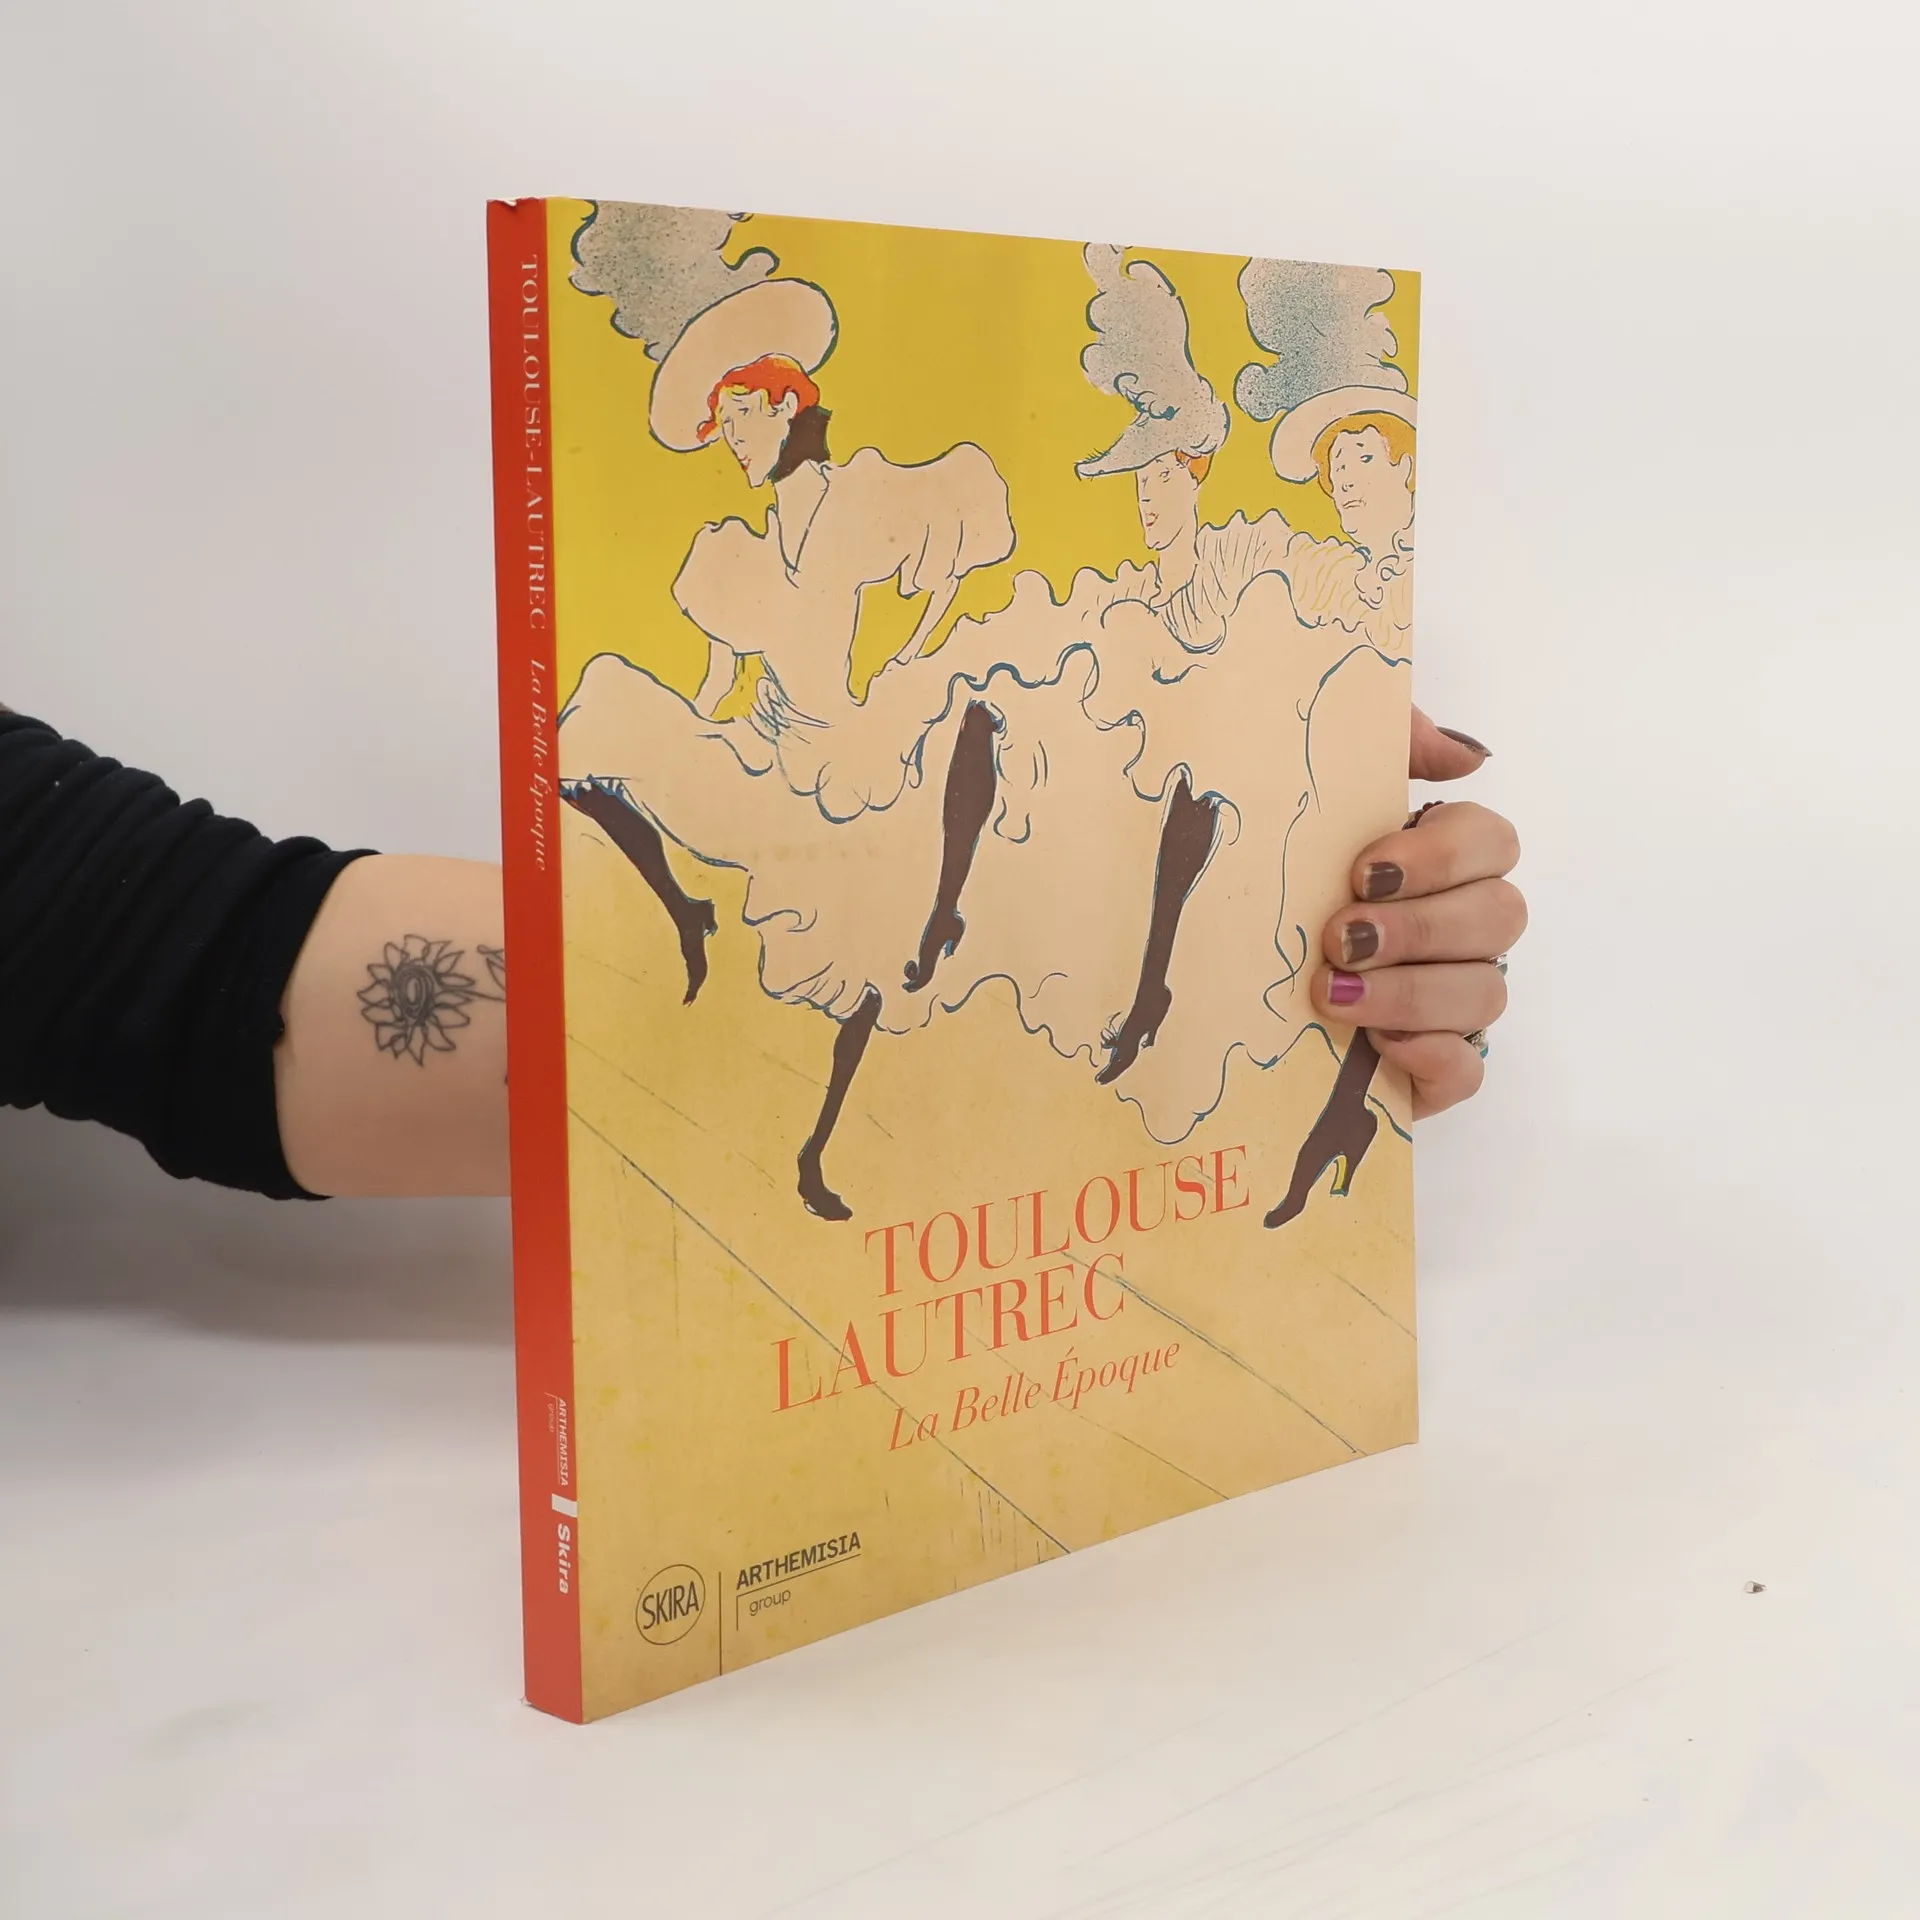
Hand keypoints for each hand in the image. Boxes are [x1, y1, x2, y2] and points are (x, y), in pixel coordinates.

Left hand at [1313, 709, 1524, 1118]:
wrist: (1208, 972)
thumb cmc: (1278, 869)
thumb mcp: (1316, 790)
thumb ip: (1392, 745)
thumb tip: (1465, 755)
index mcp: (1441, 860)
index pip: (1493, 842)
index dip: (1443, 855)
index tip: (1363, 870)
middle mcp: (1461, 929)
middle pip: (1498, 918)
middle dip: (1417, 927)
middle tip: (1338, 937)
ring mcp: (1453, 1001)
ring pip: (1485, 994)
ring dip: (1411, 993)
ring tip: (1332, 994)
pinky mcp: (1431, 1068)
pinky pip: (1468, 1070)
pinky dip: (1434, 1059)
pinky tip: (1379, 1048)